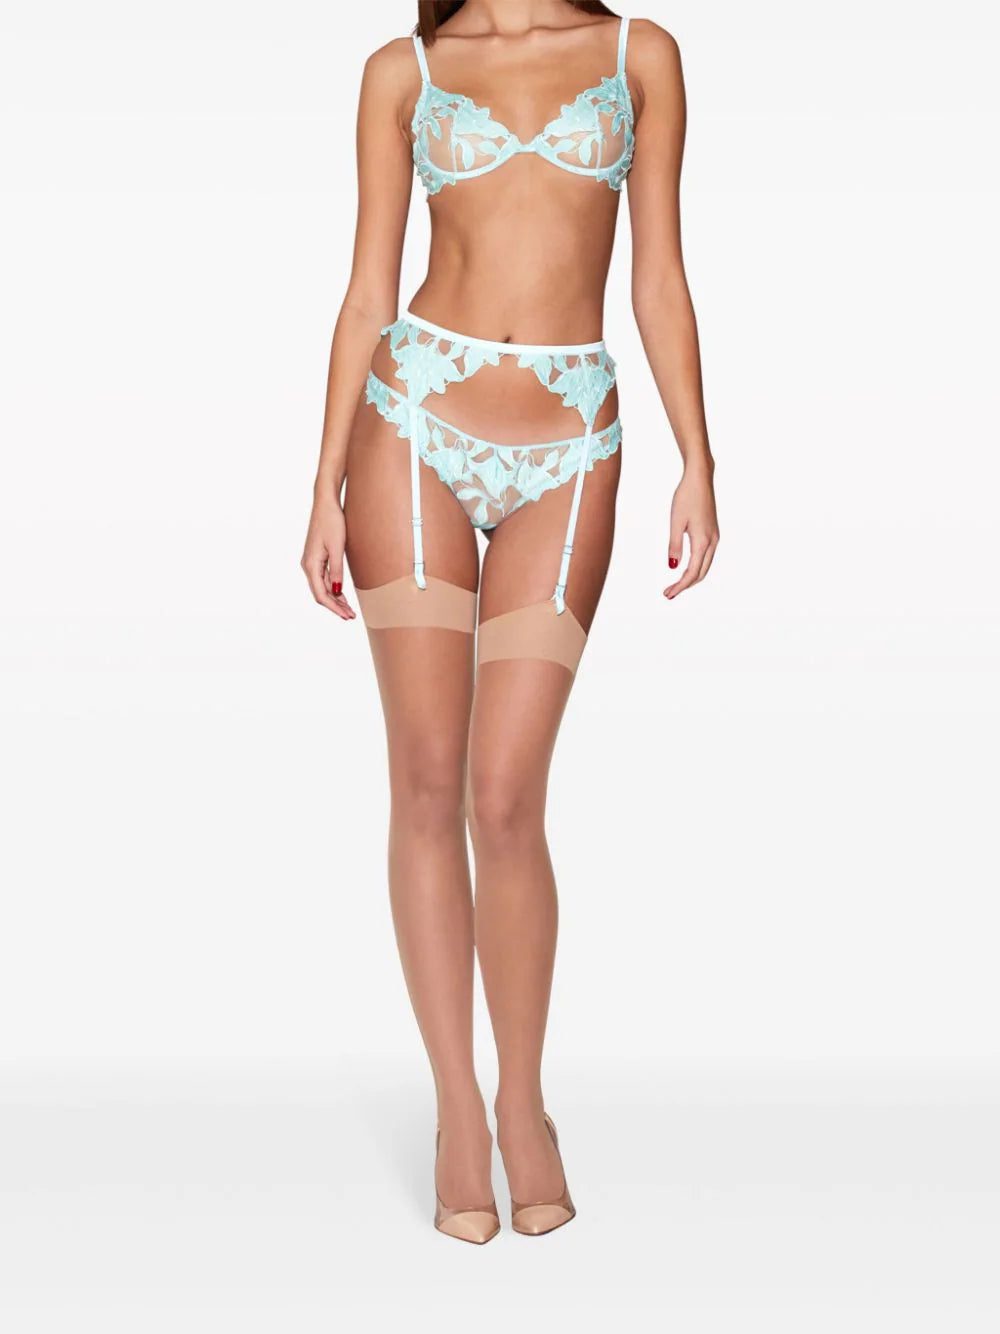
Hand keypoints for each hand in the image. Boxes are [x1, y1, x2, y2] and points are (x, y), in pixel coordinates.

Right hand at [301, 495, 355, 619]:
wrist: (326, 503)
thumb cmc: (332, 522)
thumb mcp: (337, 548)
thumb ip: (336, 571)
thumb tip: (336, 592)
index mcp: (311, 564)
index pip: (321, 594)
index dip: (334, 608)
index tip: (347, 616)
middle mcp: (308, 565)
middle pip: (320, 593)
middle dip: (335, 607)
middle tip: (351, 616)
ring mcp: (311, 562)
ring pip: (322, 587)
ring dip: (335, 599)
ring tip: (348, 609)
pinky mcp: (317, 557)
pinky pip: (323, 578)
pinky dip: (333, 588)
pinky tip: (342, 594)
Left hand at [665, 462, 718, 599]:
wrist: (700, 479)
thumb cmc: (686, 497)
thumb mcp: (675, 522)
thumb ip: (674, 545)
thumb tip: (673, 567)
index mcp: (703, 541)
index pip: (692, 573)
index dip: (680, 586)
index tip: (667, 594)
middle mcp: (712, 542)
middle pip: (701, 573)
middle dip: (685, 586)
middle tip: (668, 593)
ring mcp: (714, 537)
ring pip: (705, 566)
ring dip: (691, 578)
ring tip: (675, 585)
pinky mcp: (712, 532)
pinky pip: (706, 556)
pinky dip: (696, 567)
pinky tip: (685, 568)